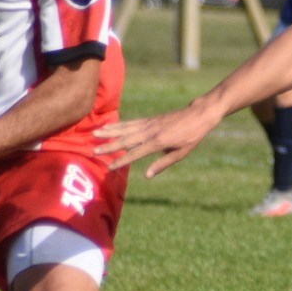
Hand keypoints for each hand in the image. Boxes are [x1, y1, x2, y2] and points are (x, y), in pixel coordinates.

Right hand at [93, 103, 220, 176]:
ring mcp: (149, 124)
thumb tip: (147, 175)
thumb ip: (163, 163)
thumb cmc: (192, 137)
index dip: (121, 160)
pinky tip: (109, 126)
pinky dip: (118, 125)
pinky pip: (131, 123)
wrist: (198, 115)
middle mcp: (150, 132)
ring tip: (94, 133)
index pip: (135, 154)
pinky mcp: (149, 119)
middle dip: (108, 146)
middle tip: (93, 150)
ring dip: (109, 132)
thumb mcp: (181, 153)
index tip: (109, 167)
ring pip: (124, 129)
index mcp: (158, 142)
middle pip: (125, 140)